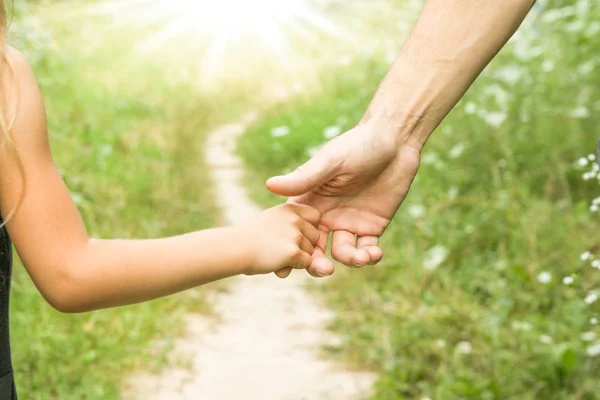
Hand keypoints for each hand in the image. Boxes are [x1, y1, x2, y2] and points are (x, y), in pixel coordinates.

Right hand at [235, 203, 320, 275]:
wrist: (233, 249)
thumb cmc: (249, 237)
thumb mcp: (271, 218)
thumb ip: (290, 222)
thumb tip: (309, 239)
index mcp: (290, 208)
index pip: (314, 216)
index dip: (308, 227)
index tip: (295, 233)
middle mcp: (295, 219)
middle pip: (315, 236)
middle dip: (304, 245)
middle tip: (280, 246)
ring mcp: (295, 235)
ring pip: (311, 252)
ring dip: (298, 257)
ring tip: (274, 253)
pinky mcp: (293, 252)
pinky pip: (305, 263)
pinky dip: (293, 266)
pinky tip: (276, 262)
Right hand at [266, 123, 420, 277]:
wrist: (394, 141)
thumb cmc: (357, 145)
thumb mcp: (329, 162)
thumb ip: (303, 178)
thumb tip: (269, 185)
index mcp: (310, 201)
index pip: (294, 232)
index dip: (289, 251)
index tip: (286, 270)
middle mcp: (326, 215)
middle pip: (316, 248)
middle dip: (318, 263)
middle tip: (324, 270)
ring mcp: (349, 222)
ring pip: (342, 252)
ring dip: (349, 260)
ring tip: (360, 258)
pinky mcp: (372, 226)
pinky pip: (367, 249)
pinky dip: (370, 256)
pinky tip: (374, 253)